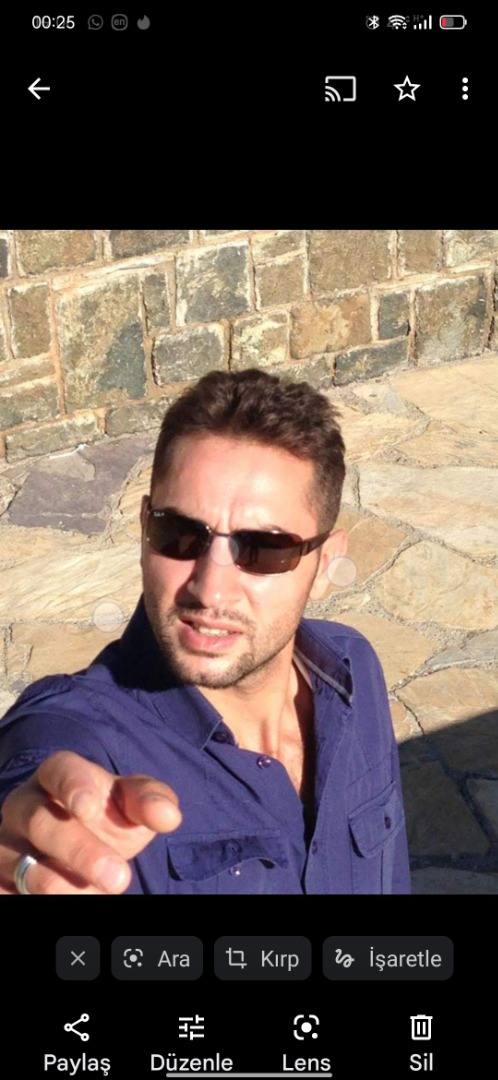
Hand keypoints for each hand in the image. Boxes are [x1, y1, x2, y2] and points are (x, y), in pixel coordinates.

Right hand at [0, 750, 181, 893]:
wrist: (83, 849)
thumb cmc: (109, 816)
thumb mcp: (133, 804)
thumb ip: (151, 801)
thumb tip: (168, 816)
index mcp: (57, 775)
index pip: (59, 770)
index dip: (73, 786)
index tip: (91, 807)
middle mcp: (25, 806)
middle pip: (40, 822)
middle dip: (79, 850)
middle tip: (119, 876)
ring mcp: (9, 844)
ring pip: (22, 864)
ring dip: (59, 885)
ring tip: (98, 895)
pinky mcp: (2, 878)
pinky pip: (8, 890)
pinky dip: (32, 899)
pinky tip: (65, 902)